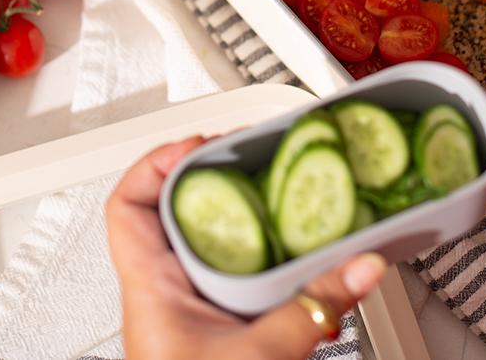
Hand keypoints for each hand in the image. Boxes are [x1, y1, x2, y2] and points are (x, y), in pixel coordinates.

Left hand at [106, 136, 388, 359]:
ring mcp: (191, 305)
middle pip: (169, 207)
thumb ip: (311, 310)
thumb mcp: (260, 355)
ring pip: (203, 236)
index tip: (198, 146)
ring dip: (234, 210)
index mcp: (151, 287)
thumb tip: (359, 265)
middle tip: (240, 153)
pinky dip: (260, 248)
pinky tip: (286, 244)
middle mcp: (164, 289)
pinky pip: (233, 267)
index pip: (127, 206)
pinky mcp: (218, 321)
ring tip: (265, 186)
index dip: (155, 163)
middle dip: (207, 175)